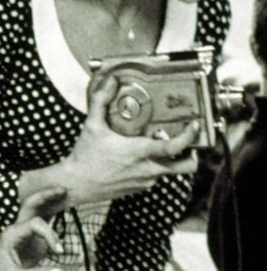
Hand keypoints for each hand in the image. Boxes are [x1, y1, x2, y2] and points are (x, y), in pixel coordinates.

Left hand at [0, 189, 67, 270]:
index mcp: (12, 234)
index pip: (36, 224)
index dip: (50, 235)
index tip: (58, 252)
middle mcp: (18, 228)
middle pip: (31, 204)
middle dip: (46, 196)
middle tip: (63, 189)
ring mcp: (24, 231)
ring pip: (36, 209)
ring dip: (49, 200)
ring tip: (64, 191)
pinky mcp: (30, 237)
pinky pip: (42, 220)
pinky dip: (51, 212)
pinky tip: (63, 205)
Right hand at [33, 75, 199, 207]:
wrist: (76, 184)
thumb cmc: (85, 157)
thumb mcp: (93, 125)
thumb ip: (101, 101)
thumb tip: (109, 82)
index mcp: (139, 153)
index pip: (175, 147)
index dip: (190, 136)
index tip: (194, 125)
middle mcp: (147, 169)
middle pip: (185, 166)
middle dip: (192, 154)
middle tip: (188, 141)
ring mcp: (145, 181)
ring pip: (170, 171)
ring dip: (170, 158)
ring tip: (161, 144)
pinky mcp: (139, 188)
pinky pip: (155, 177)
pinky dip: (155, 166)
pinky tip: (141, 156)